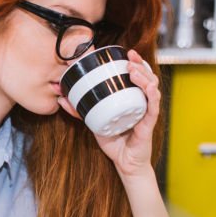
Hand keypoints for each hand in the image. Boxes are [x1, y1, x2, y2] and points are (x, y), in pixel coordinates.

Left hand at [57, 49, 160, 178]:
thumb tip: (62, 98)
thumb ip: (80, 110)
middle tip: (129, 57)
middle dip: (140, 64)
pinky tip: (150, 89)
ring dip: (144, 76)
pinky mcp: (149, 124)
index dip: (134, 62)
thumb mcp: (94, 122)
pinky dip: (152, 97)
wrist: (124, 164)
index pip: (137, 76)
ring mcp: (147, 112)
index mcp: (132, 99)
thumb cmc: (114, 142)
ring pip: (152, 89)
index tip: (125, 52)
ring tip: (133, 69)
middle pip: (147, 78)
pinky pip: (153, 108)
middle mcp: (142, 103)